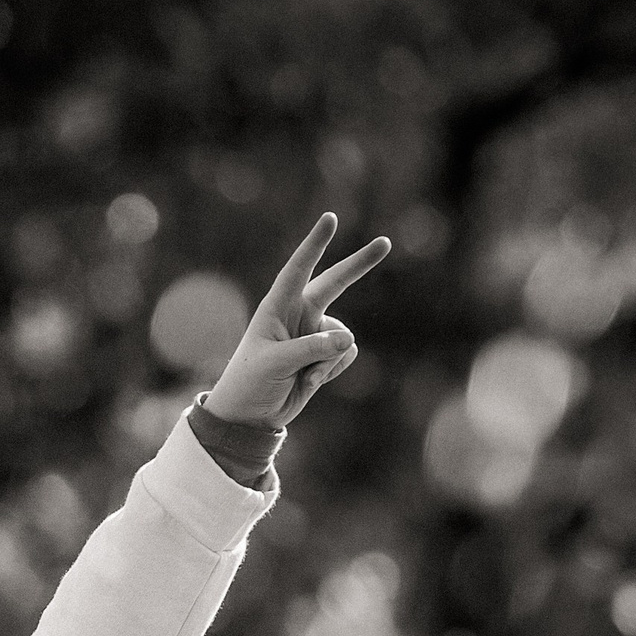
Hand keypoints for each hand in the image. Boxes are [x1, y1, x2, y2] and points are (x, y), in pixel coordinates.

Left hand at [204, 216, 388, 428]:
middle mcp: (297, 315)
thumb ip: (311, 349)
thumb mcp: (275, 364)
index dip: (314, 244)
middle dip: (359, 264)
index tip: (330, 219)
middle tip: (385, 243)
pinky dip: (332, 369)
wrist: (251, 416)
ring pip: (342, 335)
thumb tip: (349, 338)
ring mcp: (313, 334)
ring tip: (303, 376)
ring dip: (329, 358)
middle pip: (334, 283)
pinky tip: (311, 381)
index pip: (298, 269)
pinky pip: (345, 353)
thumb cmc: (250, 383)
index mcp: (276, 308)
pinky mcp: (324, 355)